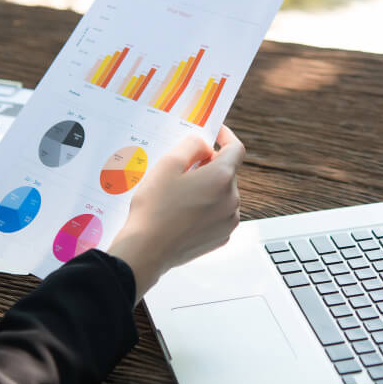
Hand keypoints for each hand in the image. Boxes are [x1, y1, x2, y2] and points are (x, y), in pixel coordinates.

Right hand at [108, 125, 244, 301]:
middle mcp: (232, 199)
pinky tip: (184, 212)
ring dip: (209, 188)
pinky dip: (207, 208)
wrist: (147, 251)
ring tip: (180, 194)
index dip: (226, 136)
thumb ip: (191, 146)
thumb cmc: (154, 209)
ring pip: (223, 194)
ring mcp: (228, 221)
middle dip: (210, 165)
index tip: (216, 132)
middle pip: (227, 172)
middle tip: (184, 168)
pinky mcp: (221, 237)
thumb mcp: (167, 165)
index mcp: (222, 178)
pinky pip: (219, 213)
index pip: (236, 149)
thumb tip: (204, 145)